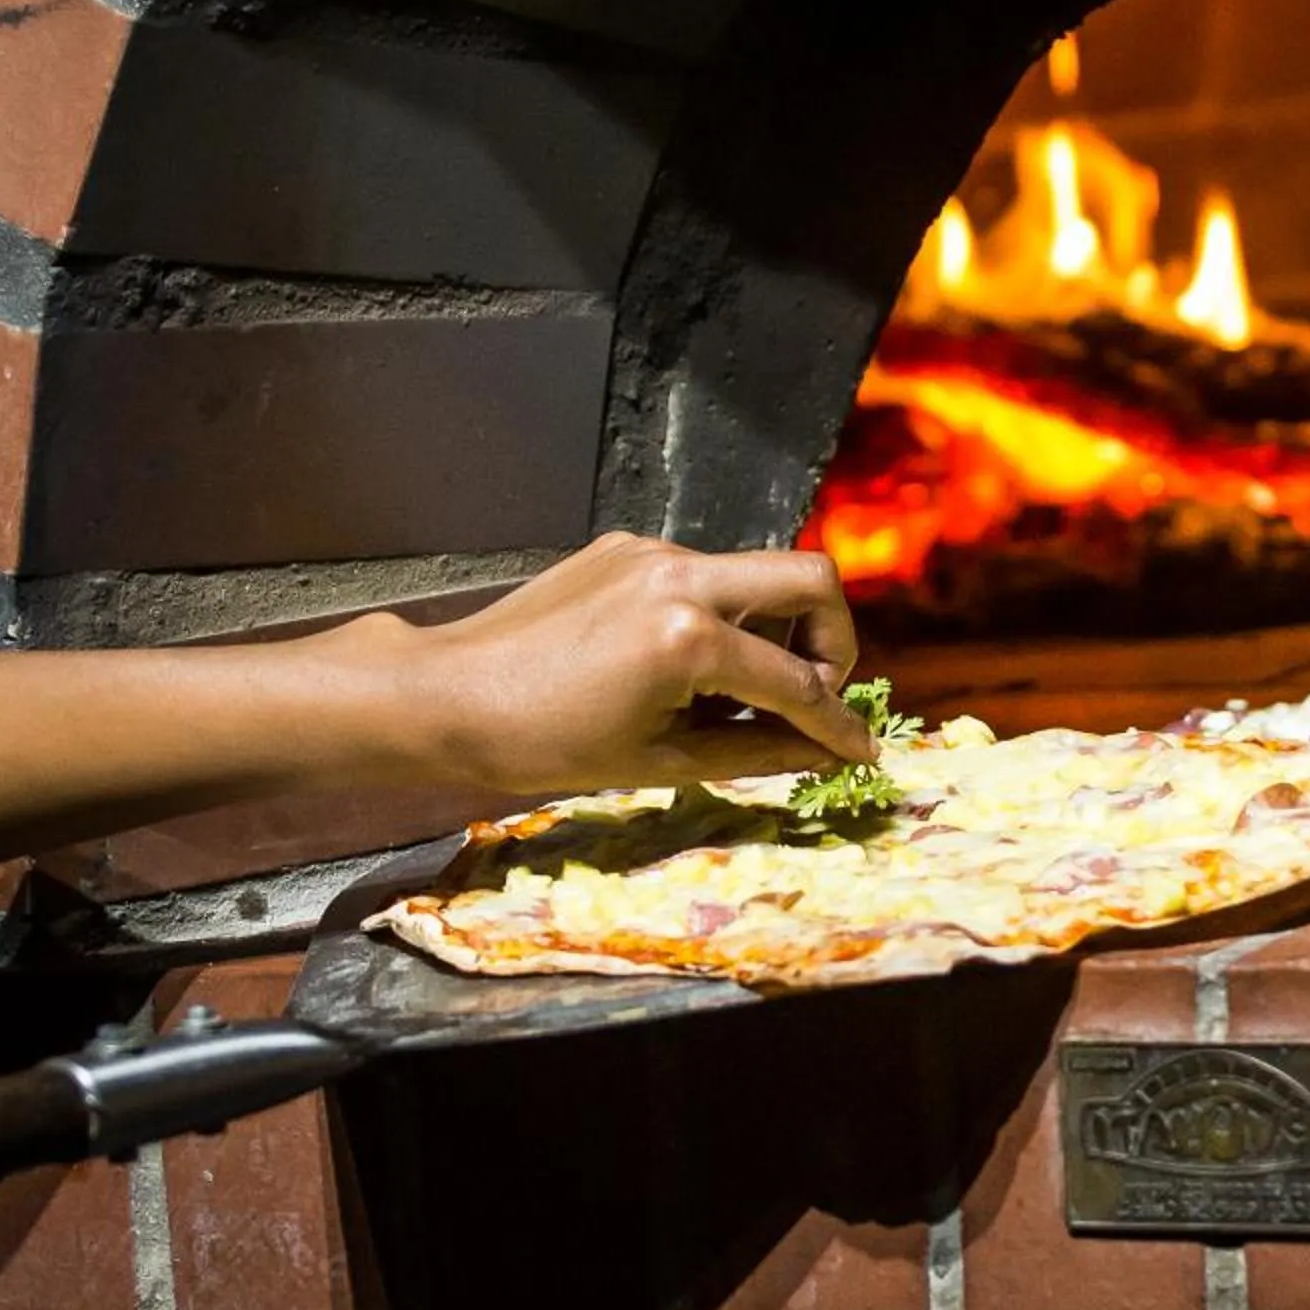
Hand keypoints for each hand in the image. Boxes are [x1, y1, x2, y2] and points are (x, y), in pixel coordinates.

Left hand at [387, 533, 875, 792]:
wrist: (446, 696)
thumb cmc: (544, 744)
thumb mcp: (662, 763)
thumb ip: (758, 751)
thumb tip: (825, 751)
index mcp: (688, 638)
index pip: (797, 682)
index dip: (838, 723)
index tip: (862, 749)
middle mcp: (680, 576)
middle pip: (812, 579)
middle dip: (835, 639)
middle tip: (815, 691)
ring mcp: (653, 553)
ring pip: (760, 572)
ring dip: (775, 627)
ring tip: (738, 689)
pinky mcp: (629, 547)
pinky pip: (705, 574)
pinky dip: (721, 616)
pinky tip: (683, 664)